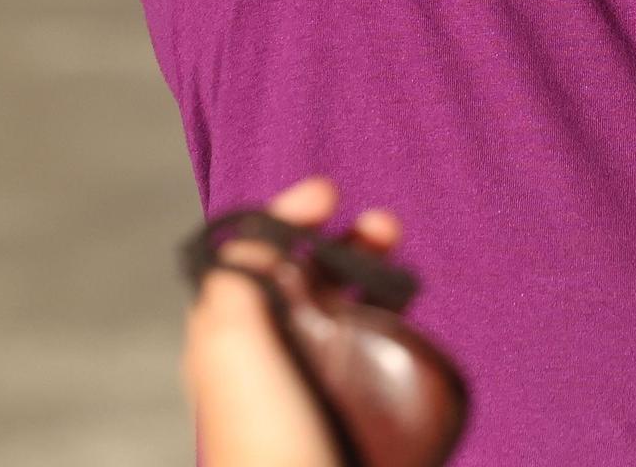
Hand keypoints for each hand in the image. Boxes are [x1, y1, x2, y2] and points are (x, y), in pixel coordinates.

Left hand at [182, 176, 401, 466]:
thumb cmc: (267, 445)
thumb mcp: (232, 352)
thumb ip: (233, 282)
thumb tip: (252, 237)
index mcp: (232, 334)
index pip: (255, 253)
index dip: (288, 215)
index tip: (329, 194)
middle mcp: (268, 348)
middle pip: (305, 270)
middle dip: (342, 234)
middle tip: (383, 225)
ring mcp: (310, 372)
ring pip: (341, 296)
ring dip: (370, 262)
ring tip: (399, 255)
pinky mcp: (348, 396)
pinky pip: (368, 334)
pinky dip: (387, 306)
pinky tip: (404, 306)